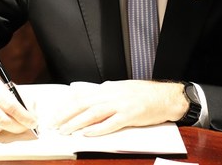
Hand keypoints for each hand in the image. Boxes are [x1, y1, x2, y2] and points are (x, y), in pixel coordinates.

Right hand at [0, 72, 37, 135]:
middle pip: (2, 120)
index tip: (33, 121)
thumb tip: (31, 112)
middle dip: (17, 127)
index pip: (11, 105)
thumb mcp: (4, 84)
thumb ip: (18, 97)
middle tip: (25, 126)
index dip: (24, 116)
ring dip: (2, 128)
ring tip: (2, 119)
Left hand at [52, 80, 187, 135]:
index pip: (81, 96)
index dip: (66, 106)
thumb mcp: (121, 89)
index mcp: (108, 88)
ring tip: (65, 130)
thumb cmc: (146, 94)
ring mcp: (120, 104)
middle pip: (83, 104)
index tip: (55, 114)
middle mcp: (112, 94)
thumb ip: (105, 94)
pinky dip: (97, 129)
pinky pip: (110, 123)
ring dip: (76, 123)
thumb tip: (88, 97)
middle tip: (53, 124)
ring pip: (93, 113)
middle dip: (65, 115)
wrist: (167, 97)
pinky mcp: (130, 115)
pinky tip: (87, 134)